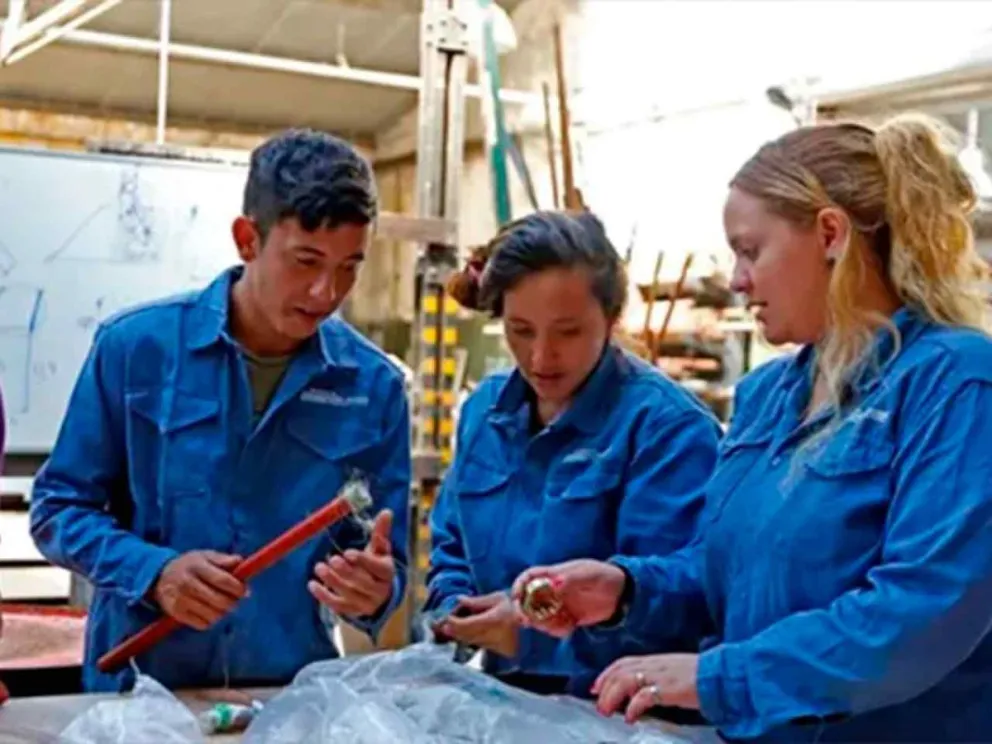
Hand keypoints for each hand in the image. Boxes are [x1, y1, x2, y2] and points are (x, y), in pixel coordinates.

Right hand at [153, 550, 246, 629]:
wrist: (160, 577)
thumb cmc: (190, 565)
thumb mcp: (205, 556)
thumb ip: (223, 559)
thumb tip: (240, 562)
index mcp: (197, 566)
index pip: (222, 580)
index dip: (237, 587)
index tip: (245, 591)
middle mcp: (187, 583)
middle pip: (219, 600)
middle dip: (233, 602)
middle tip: (236, 600)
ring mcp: (181, 600)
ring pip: (213, 615)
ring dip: (223, 612)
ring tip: (222, 605)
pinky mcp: (176, 614)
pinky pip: (202, 625)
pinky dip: (210, 620)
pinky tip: (209, 611)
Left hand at [309, 509, 394, 617]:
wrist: (378, 594)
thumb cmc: (376, 566)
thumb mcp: (380, 550)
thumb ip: (381, 532)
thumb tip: (386, 512)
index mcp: (387, 572)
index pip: (378, 568)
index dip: (363, 561)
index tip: (348, 553)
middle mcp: (380, 590)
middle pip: (363, 583)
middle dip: (346, 571)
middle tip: (332, 559)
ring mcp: (366, 604)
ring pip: (349, 594)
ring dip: (332, 581)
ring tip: (319, 567)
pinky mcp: (353, 611)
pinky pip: (337, 606)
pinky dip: (324, 595)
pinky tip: (312, 584)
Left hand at [434, 592, 518, 657]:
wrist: (533, 625)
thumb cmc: (515, 607)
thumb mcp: (498, 598)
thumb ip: (477, 601)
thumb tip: (459, 600)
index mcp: (491, 621)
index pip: (466, 624)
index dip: (453, 621)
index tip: (447, 616)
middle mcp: (490, 635)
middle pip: (464, 635)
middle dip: (452, 629)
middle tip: (441, 624)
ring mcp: (493, 644)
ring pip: (469, 641)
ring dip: (457, 635)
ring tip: (447, 628)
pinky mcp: (495, 649)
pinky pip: (476, 644)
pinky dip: (466, 639)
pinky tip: (462, 634)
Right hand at [511, 559, 626, 637]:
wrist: (623, 593)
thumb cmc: (604, 576)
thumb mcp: (588, 574)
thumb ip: (571, 579)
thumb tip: (554, 584)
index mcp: (555, 574)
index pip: (529, 577)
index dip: (519, 585)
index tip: (516, 597)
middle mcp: (553, 590)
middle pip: (528, 599)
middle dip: (524, 610)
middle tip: (527, 620)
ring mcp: (560, 605)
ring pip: (539, 616)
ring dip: (542, 623)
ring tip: (558, 625)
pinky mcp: (568, 618)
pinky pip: (555, 627)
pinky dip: (557, 630)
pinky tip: (569, 629)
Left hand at [592, 653, 699, 722]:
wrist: (720, 675)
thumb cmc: (702, 676)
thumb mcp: (675, 670)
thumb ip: (658, 676)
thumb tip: (642, 690)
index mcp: (656, 660)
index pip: (624, 662)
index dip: (607, 673)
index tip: (596, 686)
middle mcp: (655, 664)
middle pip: (620, 671)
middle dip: (604, 686)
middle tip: (597, 703)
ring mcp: (660, 675)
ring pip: (625, 680)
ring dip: (611, 696)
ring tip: (606, 711)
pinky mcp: (668, 688)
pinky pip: (643, 697)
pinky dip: (632, 707)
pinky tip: (629, 718)